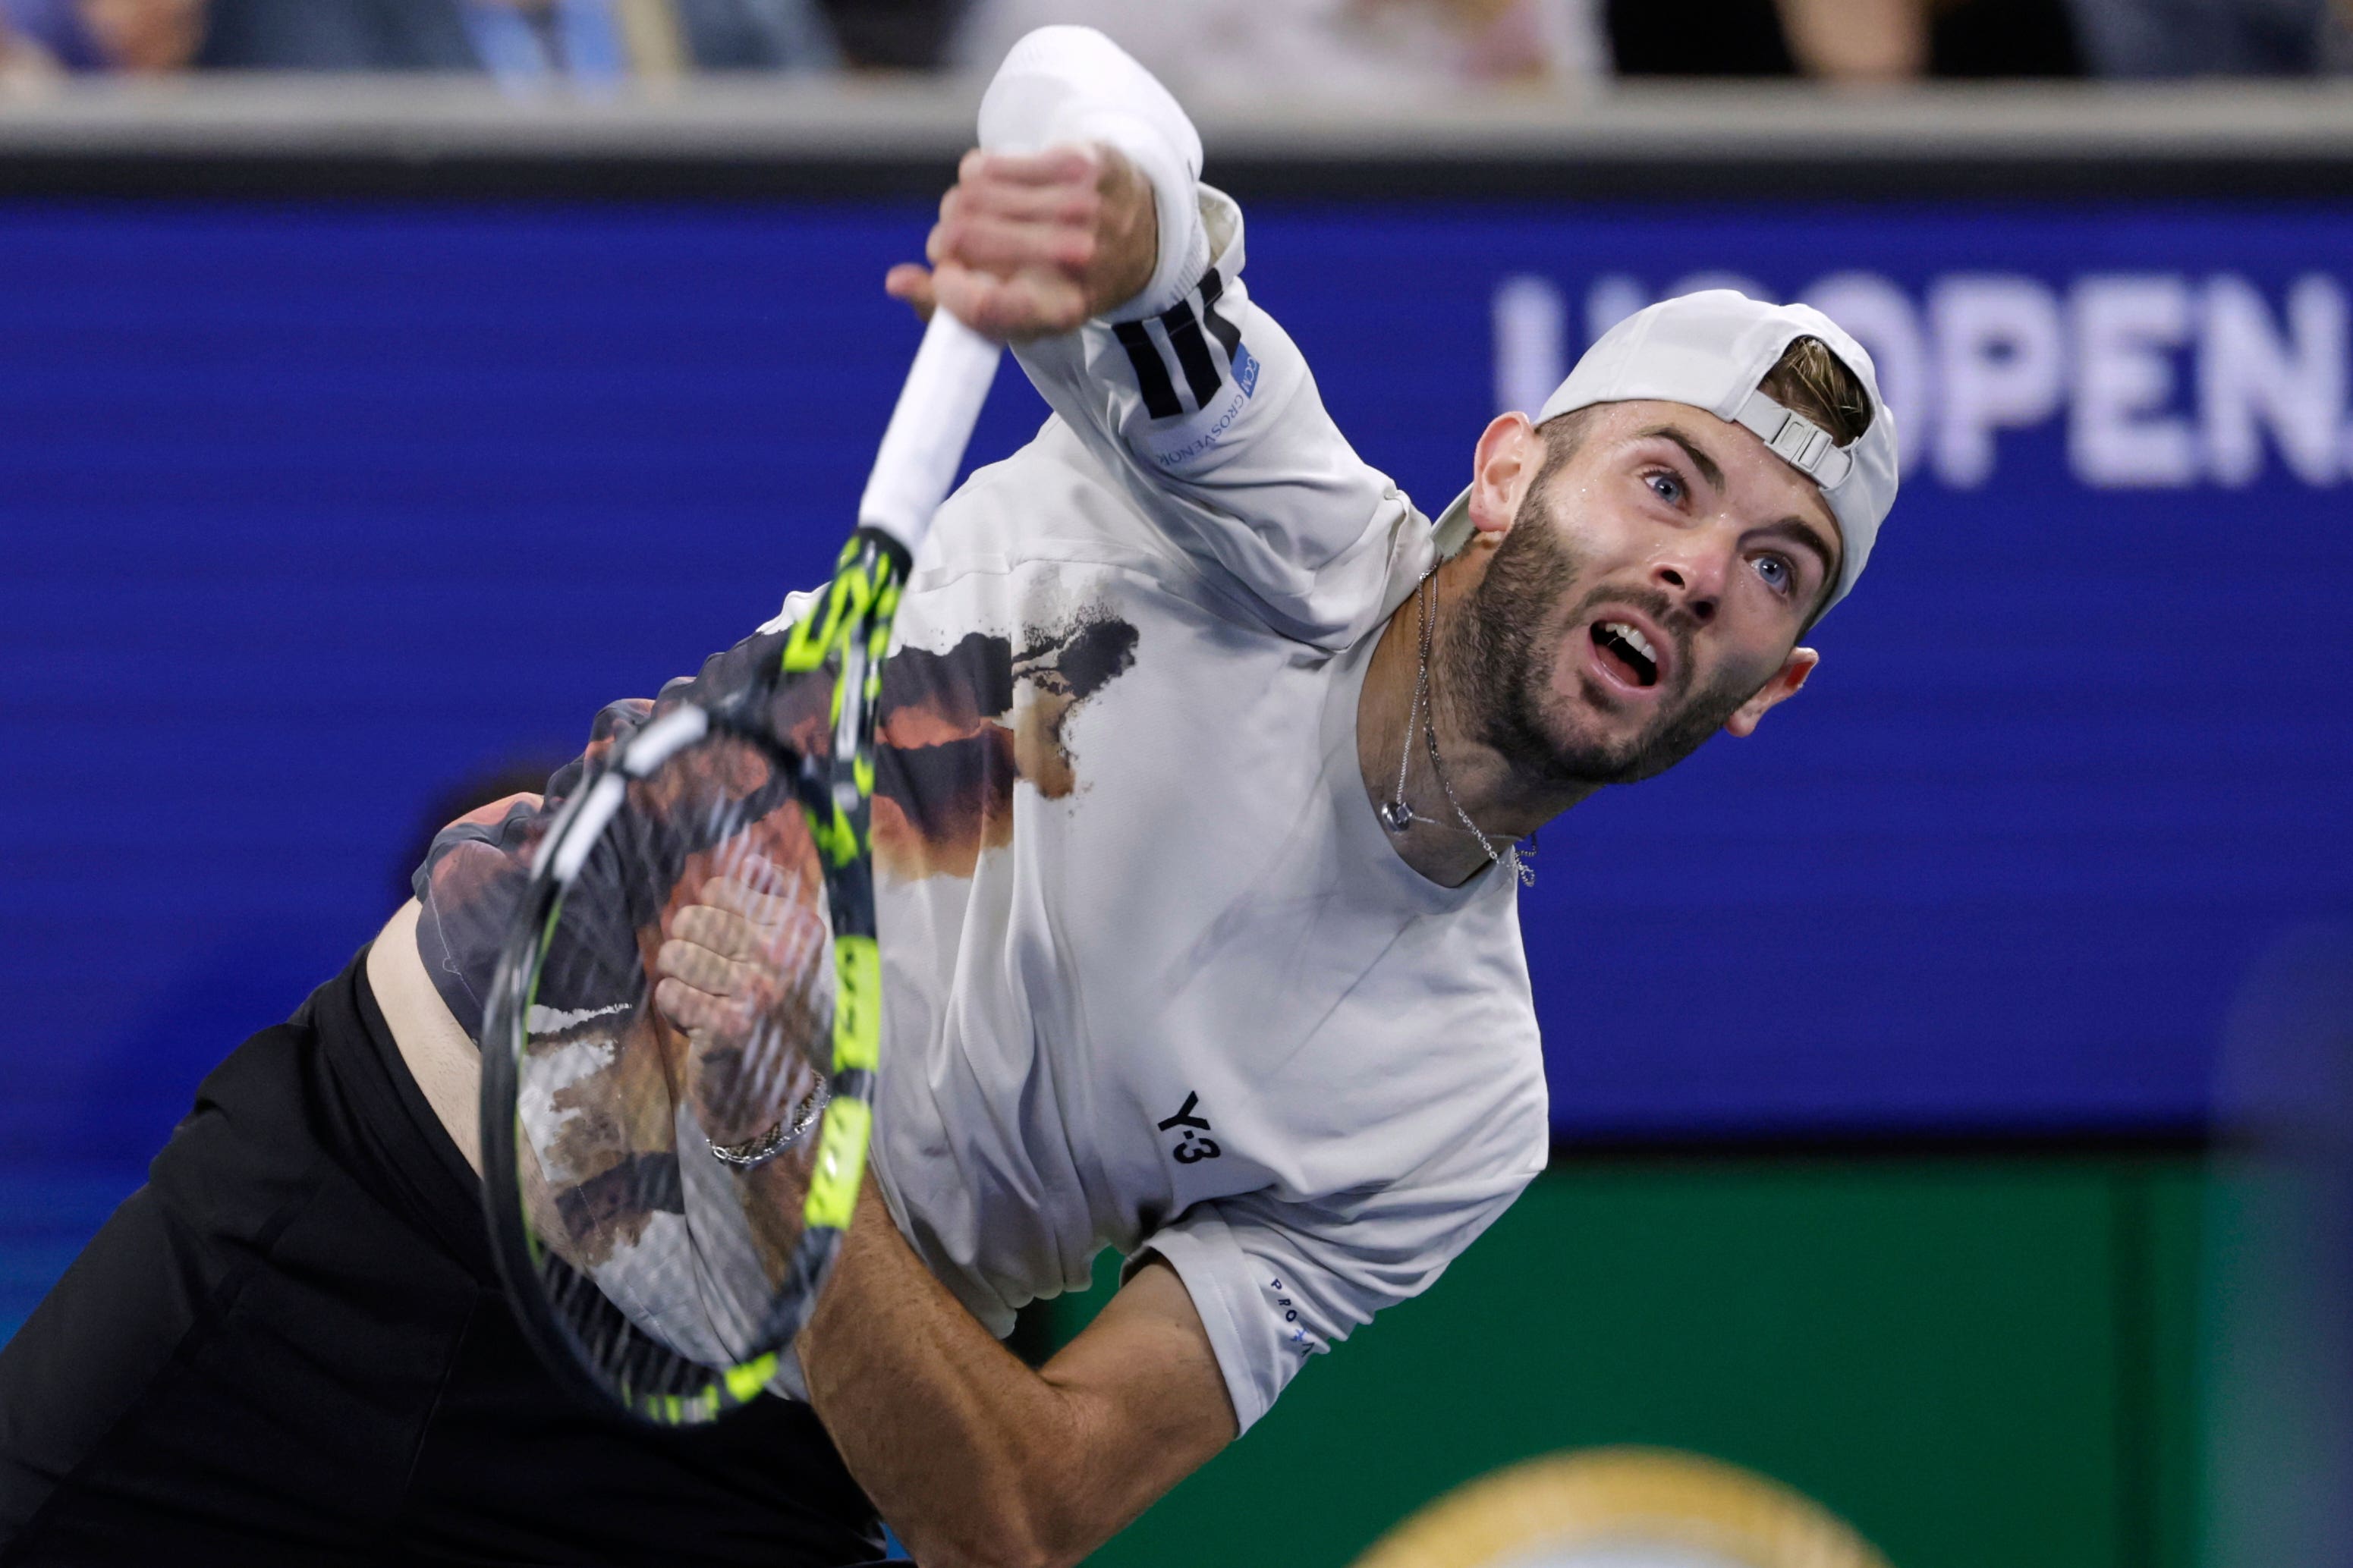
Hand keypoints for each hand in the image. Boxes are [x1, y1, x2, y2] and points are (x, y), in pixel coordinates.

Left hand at [653, 856, 831, 1148]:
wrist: (775, 1090)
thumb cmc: (774, 1010)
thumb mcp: (790, 949)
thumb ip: (774, 898)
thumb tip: (750, 862)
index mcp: (803, 926)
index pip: (720, 889)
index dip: (715, 920)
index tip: (738, 954)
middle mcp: (785, 955)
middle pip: (690, 919)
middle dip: (691, 950)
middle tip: (719, 985)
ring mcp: (759, 990)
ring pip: (672, 954)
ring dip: (681, 982)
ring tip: (710, 1004)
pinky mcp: (729, 1025)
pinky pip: (667, 993)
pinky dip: (674, 1011)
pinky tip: (701, 1027)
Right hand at [886, 144, 1158, 341]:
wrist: (1139, 237)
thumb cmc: (1059, 282)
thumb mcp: (1016, 316)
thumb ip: (950, 309)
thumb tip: (897, 282)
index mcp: (1061, 310)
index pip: (983, 305)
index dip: (945, 291)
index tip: (943, 280)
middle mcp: (1076, 259)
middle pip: (962, 238)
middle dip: (945, 243)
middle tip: (957, 247)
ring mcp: (1081, 206)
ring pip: (968, 196)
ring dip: (960, 208)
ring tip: (982, 218)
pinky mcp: (1078, 163)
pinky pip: (986, 165)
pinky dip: (977, 177)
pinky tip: (999, 189)